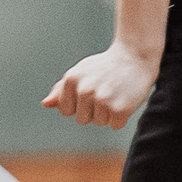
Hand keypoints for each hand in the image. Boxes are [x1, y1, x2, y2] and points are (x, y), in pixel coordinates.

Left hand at [42, 42, 156, 128]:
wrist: (136, 56)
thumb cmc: (105, 66)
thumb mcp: (80, 72)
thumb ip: (60, 90)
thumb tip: (46, 104)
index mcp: (71, 80)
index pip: (66, 111)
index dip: (79, 105)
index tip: (92, 90)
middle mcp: (84, 90)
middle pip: (82, 119)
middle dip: (94, 110)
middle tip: (106, 91)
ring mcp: (102, 99)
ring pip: (99, 122)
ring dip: (108, 113)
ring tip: (116, 93)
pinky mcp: (119, 109)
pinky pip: (114, 125)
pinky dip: (121, 117)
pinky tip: (125, 100)